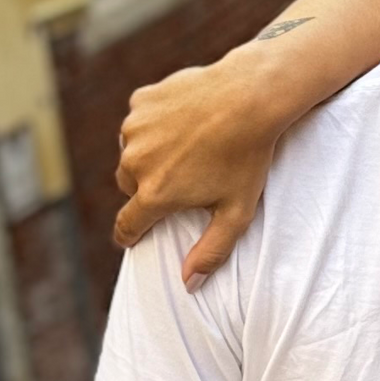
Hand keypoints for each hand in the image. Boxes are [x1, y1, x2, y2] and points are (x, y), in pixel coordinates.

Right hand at [113, 54, 282, 289]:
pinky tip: (185, 120)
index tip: (134, 236)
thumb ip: (212, 251)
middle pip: (129, 186)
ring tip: (187, 147)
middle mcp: (135, 162)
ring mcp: (135, 129)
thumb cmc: (250, 156)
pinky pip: (141, 119)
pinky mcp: (141, 100)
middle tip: (181, 180)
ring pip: (132, 151)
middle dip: (148, 187)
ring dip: (150, 152)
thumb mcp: (238, 212)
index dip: (130, 234)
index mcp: (155, 194)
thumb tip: (188, 284)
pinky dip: (155, 122)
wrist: (252, 96)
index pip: (126, 226)